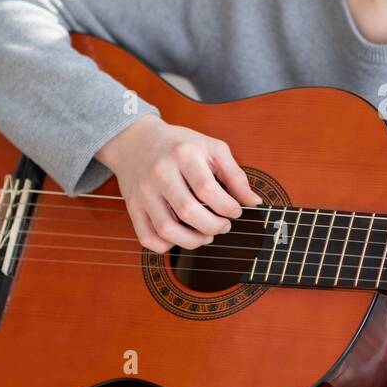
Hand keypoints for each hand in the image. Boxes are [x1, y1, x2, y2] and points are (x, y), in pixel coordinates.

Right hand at [95, 114, 262, 253]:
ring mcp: (143, 192)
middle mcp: (160, 173)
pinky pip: (147, 237)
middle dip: (214, 226)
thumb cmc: (181, 146)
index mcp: (183, 154)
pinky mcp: (132, 207)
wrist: (137, 140)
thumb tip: (253, 202)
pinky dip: (166, 246)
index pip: (207, 189)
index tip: (236, 211)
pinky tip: (181, 237)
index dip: (227, 207)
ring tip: (207, 236)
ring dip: (193, 241)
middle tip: (224, 226)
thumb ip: (235, 175)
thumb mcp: (212, 149)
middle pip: (188, 212)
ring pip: (167, 230)